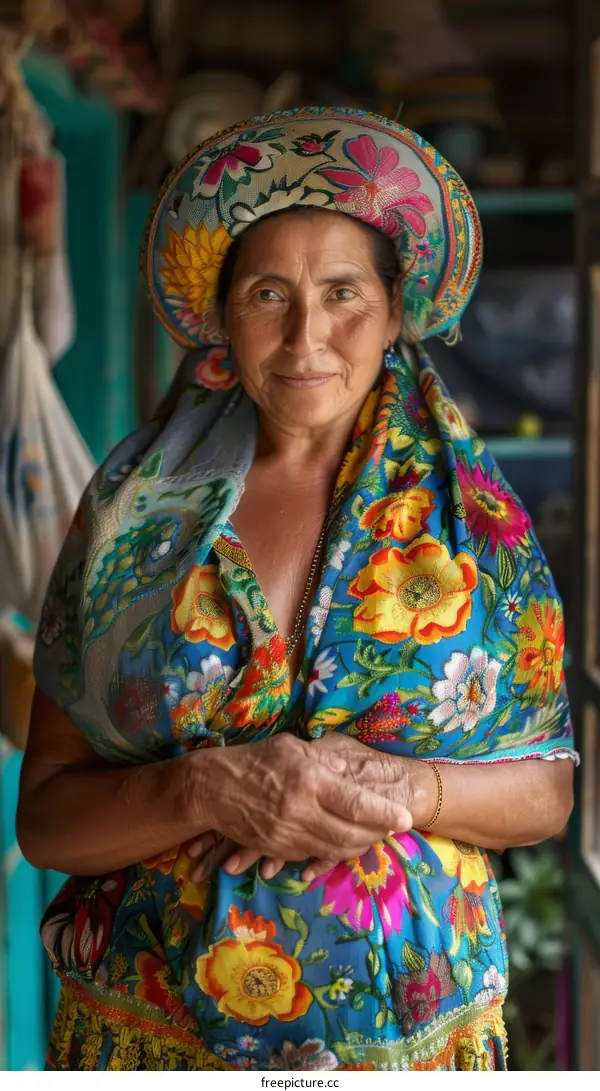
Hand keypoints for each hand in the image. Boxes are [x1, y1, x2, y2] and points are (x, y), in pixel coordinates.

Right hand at [188, 732, 410, 880]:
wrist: (213, 789)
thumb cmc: (255, 761)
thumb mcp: (291, 749)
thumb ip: (322, 760)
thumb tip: (347, 771)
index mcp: (308, 781)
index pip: (356, 804)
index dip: (384, 814)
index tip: (406, 818)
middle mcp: (301, 811)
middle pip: (351, 834)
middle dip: (377, 835)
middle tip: (393, 829)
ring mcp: (288, 834)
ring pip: (334, 850)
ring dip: (358, 846)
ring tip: (373, 836)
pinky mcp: (277, 849)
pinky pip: (313, 856)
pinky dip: (332, 852)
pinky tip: (343, 842)